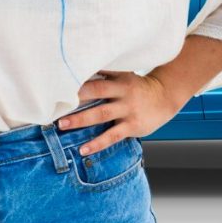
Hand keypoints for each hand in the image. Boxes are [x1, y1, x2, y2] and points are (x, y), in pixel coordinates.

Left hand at [55, 69, 180, 156]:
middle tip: (56, 102)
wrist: (165, 98)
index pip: (98, 73)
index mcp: (120, 77)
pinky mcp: (132, 126)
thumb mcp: (125, 75)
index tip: (61, 78)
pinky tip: (83, 150)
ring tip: (62, 125)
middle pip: (97, 90)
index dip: (81, 75)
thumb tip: (79, 74)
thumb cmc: (138, 87)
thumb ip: (106, 74)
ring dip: (80, 120)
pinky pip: (111, 136)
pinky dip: (97, 144)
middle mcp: (123, 91)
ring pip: (101, 114)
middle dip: (76, 96)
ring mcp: (128, 109)